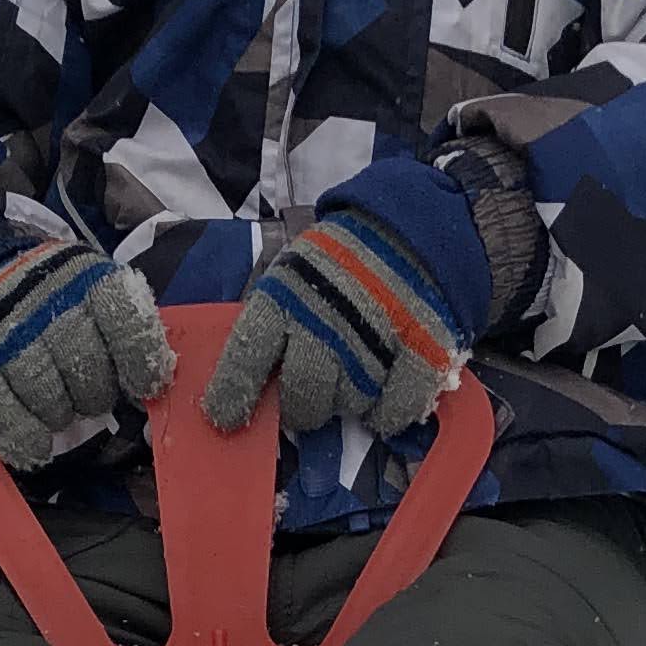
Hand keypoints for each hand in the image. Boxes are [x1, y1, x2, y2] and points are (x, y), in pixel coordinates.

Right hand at [0, 243, 170, 469]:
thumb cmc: (52, 297)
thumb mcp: (92, 292)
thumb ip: (123, 330)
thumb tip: (152, 386)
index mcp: (86, 279)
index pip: (125, 323)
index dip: (139, 361)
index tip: (144, 386)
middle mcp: (44, 302)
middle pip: (87, 371)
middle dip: (93, 393)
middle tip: (83, 390)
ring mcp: (2, 333)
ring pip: (48, 398)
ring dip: (59, 414)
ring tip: (56, 403)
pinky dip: (21, 435)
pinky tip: (36, 447)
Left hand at [201, 203, 474, 444]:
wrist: (410, 228)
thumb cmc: (338, 262)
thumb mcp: (291, 276)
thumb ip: (273, 322)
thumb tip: (255, 383)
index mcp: (284, 297)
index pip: (247, 354)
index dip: (233, 391)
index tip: (225, 417)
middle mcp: (323, 324)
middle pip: (302, 397)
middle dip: (301, 408)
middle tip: (308, 397)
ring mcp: (373, 341)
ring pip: (347, 407)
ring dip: (346, 402)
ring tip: (353, 375)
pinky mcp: (420, 354)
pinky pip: (393, 411)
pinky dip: (386, 414)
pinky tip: (383, 396)